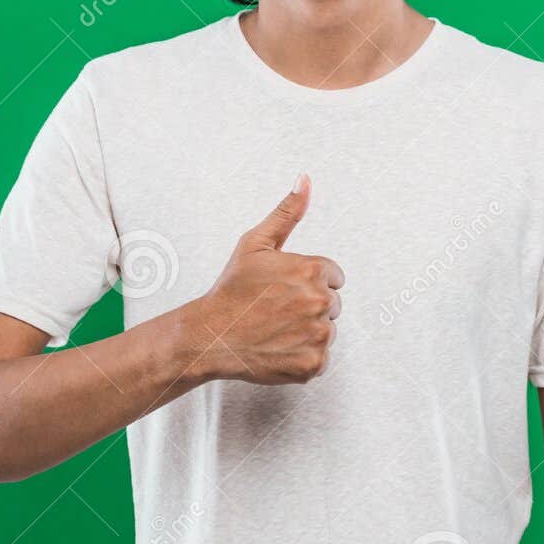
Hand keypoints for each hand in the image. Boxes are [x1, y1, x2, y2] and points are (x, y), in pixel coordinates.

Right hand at [180, 174, 343, 384]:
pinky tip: (278, 348)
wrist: (210, 336)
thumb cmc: (231, 290)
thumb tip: (306, 179)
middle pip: (333, 305)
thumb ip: (287, 212)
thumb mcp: (256, 244)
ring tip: (275, 329)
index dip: (308, 282)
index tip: (283, 290)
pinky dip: (302, 357)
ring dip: (306, 332)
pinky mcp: (313, 364)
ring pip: (326, 332)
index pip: (333, 277)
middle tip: (276, 310)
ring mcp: (318, 336)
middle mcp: (321, 302)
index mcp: (313, 270)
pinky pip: (320, 359)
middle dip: (309, 306)